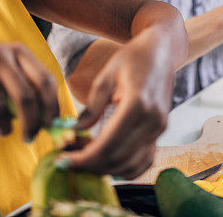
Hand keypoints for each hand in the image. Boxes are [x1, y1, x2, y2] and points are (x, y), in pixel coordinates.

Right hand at [0, 41, 59, 140]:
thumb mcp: (9, 69)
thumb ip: (30, 87)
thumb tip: (52, 122)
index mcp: (18, 51)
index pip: (44, 80)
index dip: (51, 106)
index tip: (51, 125)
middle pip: (25, 97)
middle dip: (31, 124)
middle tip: (30, 138)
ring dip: (4, 130)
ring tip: (2, 131)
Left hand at [62, 33, 173, 177]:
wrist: (160, 52)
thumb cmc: (132, 58)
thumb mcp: (106, 77)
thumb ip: (91, 108)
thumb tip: (71, 133)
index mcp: (137, 104)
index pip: (108, 145)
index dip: (83, 158)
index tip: (62, 160)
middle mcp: (152, 121)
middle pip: (117, 159)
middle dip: (89, 166)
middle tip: (67, 161)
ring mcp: (159, 129)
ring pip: (130, 166)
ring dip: (104, 170)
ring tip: (83, 160)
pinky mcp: (160, 133)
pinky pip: (143, 162)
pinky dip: (123, 169)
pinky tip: (105, 162)